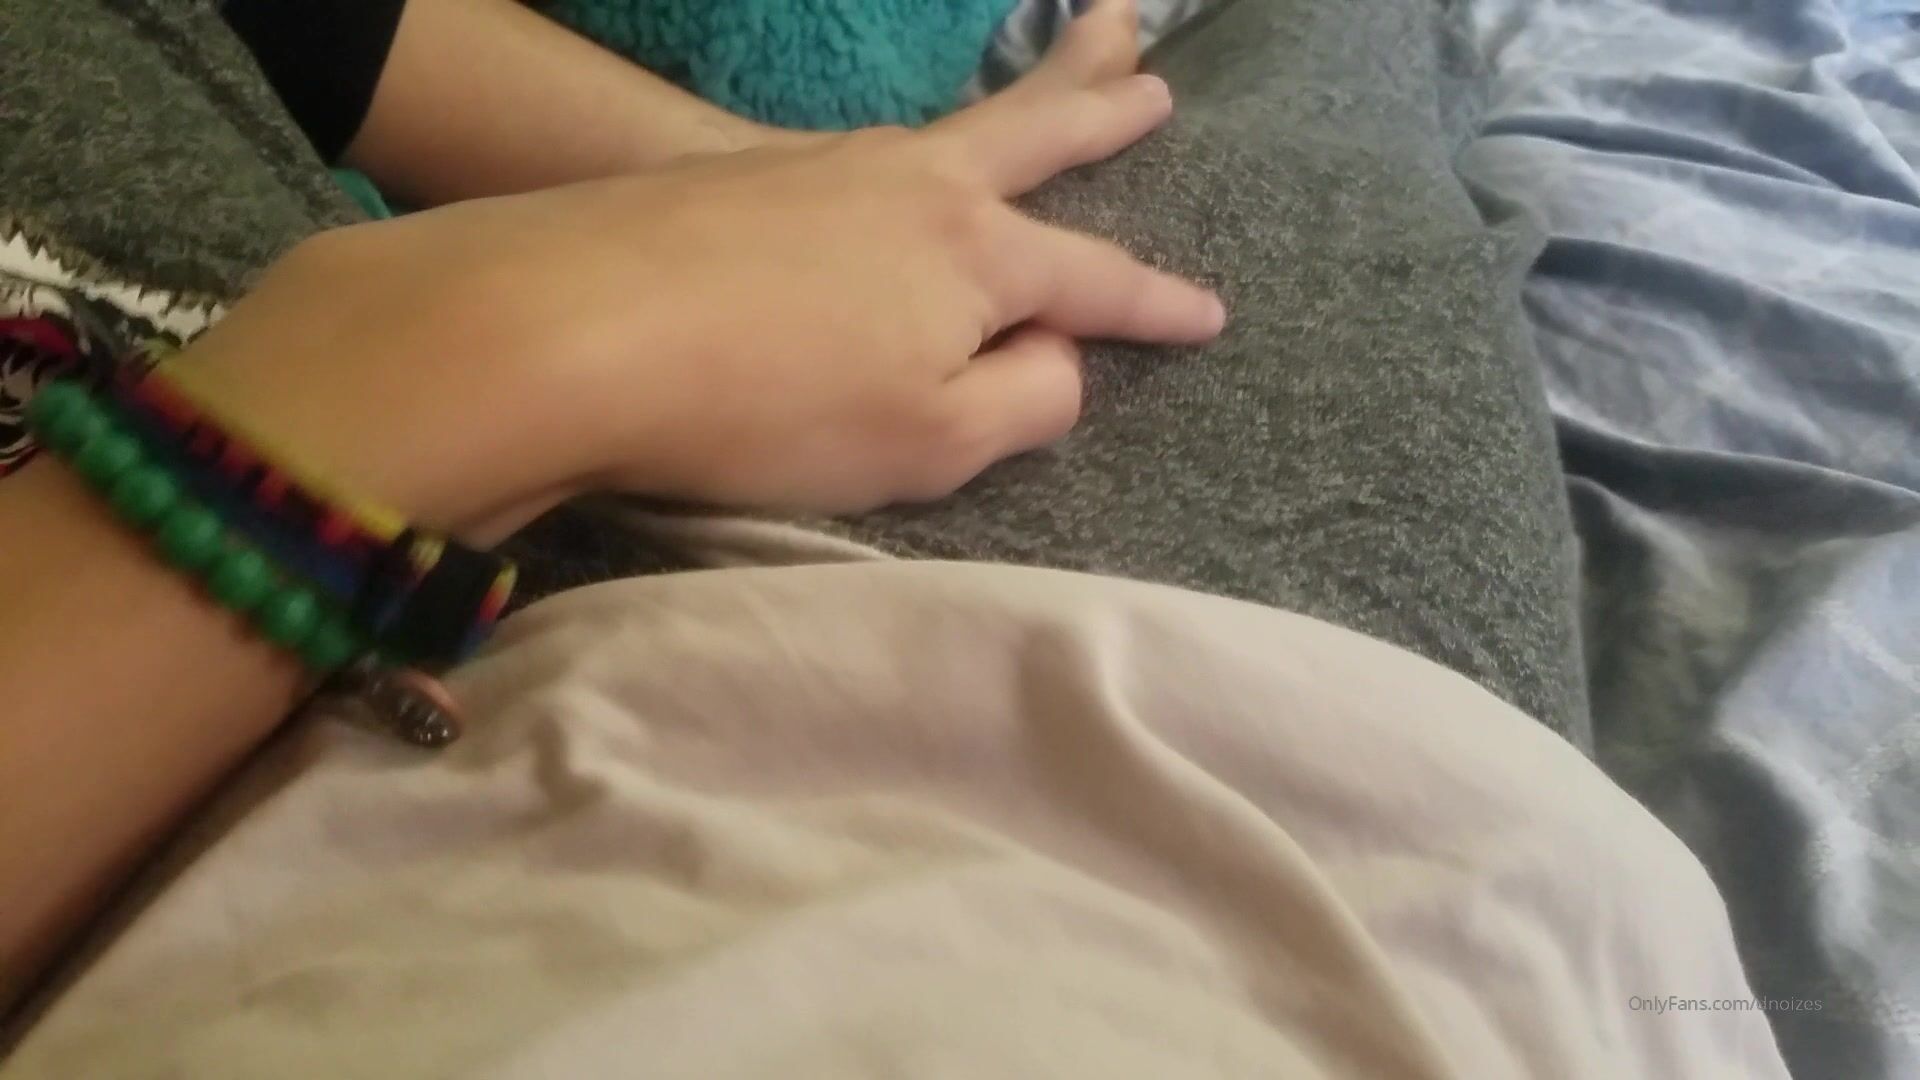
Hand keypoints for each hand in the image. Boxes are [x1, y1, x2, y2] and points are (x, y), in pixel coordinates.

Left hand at [180, 2, 1214, 533]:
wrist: (571, 323)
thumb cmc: (771, 404)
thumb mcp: (932, 442)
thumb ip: (1025, 403)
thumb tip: (1057, 361)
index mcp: (979, 254)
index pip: (1096, 281)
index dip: (1159, 305)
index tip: (1210, 314)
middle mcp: (915, 185)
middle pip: (1032, 136)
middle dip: (1098, 107)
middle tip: (1148, 69)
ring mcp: (826, 163)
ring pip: (948, 128)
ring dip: (1014, 103)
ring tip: (1046, 84)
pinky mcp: (744, 172)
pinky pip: (863, 149)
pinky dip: (910, 147)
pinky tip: (897, 161)